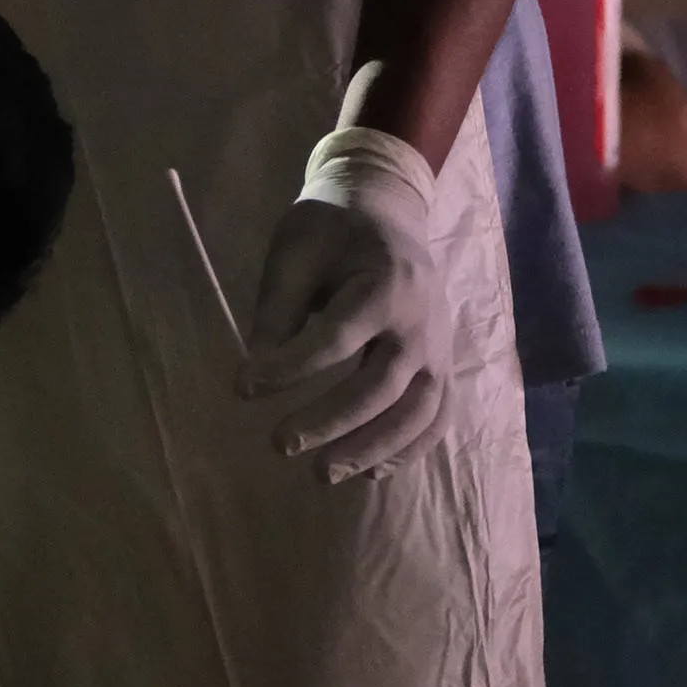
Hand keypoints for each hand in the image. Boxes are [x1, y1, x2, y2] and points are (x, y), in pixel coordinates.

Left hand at [240, 106, 453, 482]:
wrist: (387, 212)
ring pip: (418, 412)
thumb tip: (255, 373)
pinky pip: (436, 417)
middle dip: (330, 420)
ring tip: (322, 474)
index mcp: (386, 283)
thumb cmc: (331, 231)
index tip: (242, 387)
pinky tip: (369, 471)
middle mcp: (423, 321)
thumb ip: (277, 311)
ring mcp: (441, 348)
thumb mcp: (295, 254)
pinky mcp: (444, 366)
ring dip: (372, 448)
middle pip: (381, 384)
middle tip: (279, 444)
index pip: (337, 337)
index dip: (290, 368)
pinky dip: (408, 449)